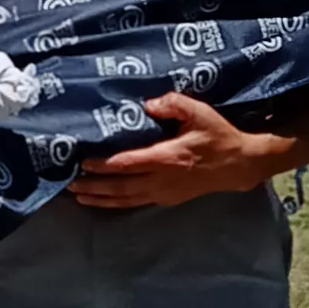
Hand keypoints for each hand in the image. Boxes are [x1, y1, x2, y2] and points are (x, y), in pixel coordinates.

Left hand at [69, 89, 282, 210]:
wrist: (238, 165)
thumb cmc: (217, 136)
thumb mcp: (199, 112)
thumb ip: (172, 104)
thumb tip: (147, 104)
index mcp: (168, 158)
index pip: (129, 164)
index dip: (104, 165)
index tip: (84, 162)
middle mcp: (163, 180)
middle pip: (121, 187)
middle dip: (95, 186)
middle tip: (70, 184)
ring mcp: (164, 193)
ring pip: (127, 200)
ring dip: (102, 199)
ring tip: (79, 196)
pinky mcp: (167, 199)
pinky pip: (136, 203)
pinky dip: (117, 203)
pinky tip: (104, 201)